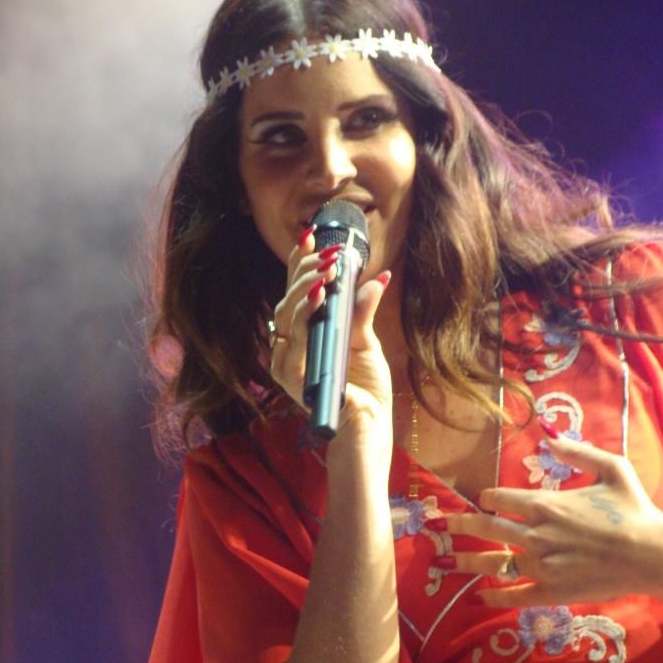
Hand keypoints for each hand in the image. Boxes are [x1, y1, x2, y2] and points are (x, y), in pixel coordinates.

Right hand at [268, 227, 392, 428]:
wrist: (369, 426)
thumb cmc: (364, 388)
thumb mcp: (366, 341)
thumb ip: (362, 310)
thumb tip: (378, 277)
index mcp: (305, 334)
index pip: (295, 292)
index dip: (297, 264)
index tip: (309, 236)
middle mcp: (291, 346)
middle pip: (285, 300)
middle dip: (304, 273)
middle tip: (330, 256)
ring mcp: (288, 363)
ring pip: (285, 318)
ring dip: (305, 290)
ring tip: (328, 272)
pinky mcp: (292, 379)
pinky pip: (293, 343)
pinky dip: (305, 317)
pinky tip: (321, 299)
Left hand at [441, 432, 662, 607]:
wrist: (655, 556)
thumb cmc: (635, 510)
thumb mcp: (612, 469)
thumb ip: (577, 451)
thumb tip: (548, 437)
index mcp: (545, 504)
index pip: (498, 497)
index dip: (486, 497)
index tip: (481, 499)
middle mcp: (536, 534)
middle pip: (486, 528)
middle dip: (460, 525)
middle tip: (442, 524)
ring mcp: (541, 565)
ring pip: (493, 562)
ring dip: (466, 562)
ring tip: (446, 561)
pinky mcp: (551, 591)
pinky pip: (514, 594)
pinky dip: (494, 597)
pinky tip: (479, 597)